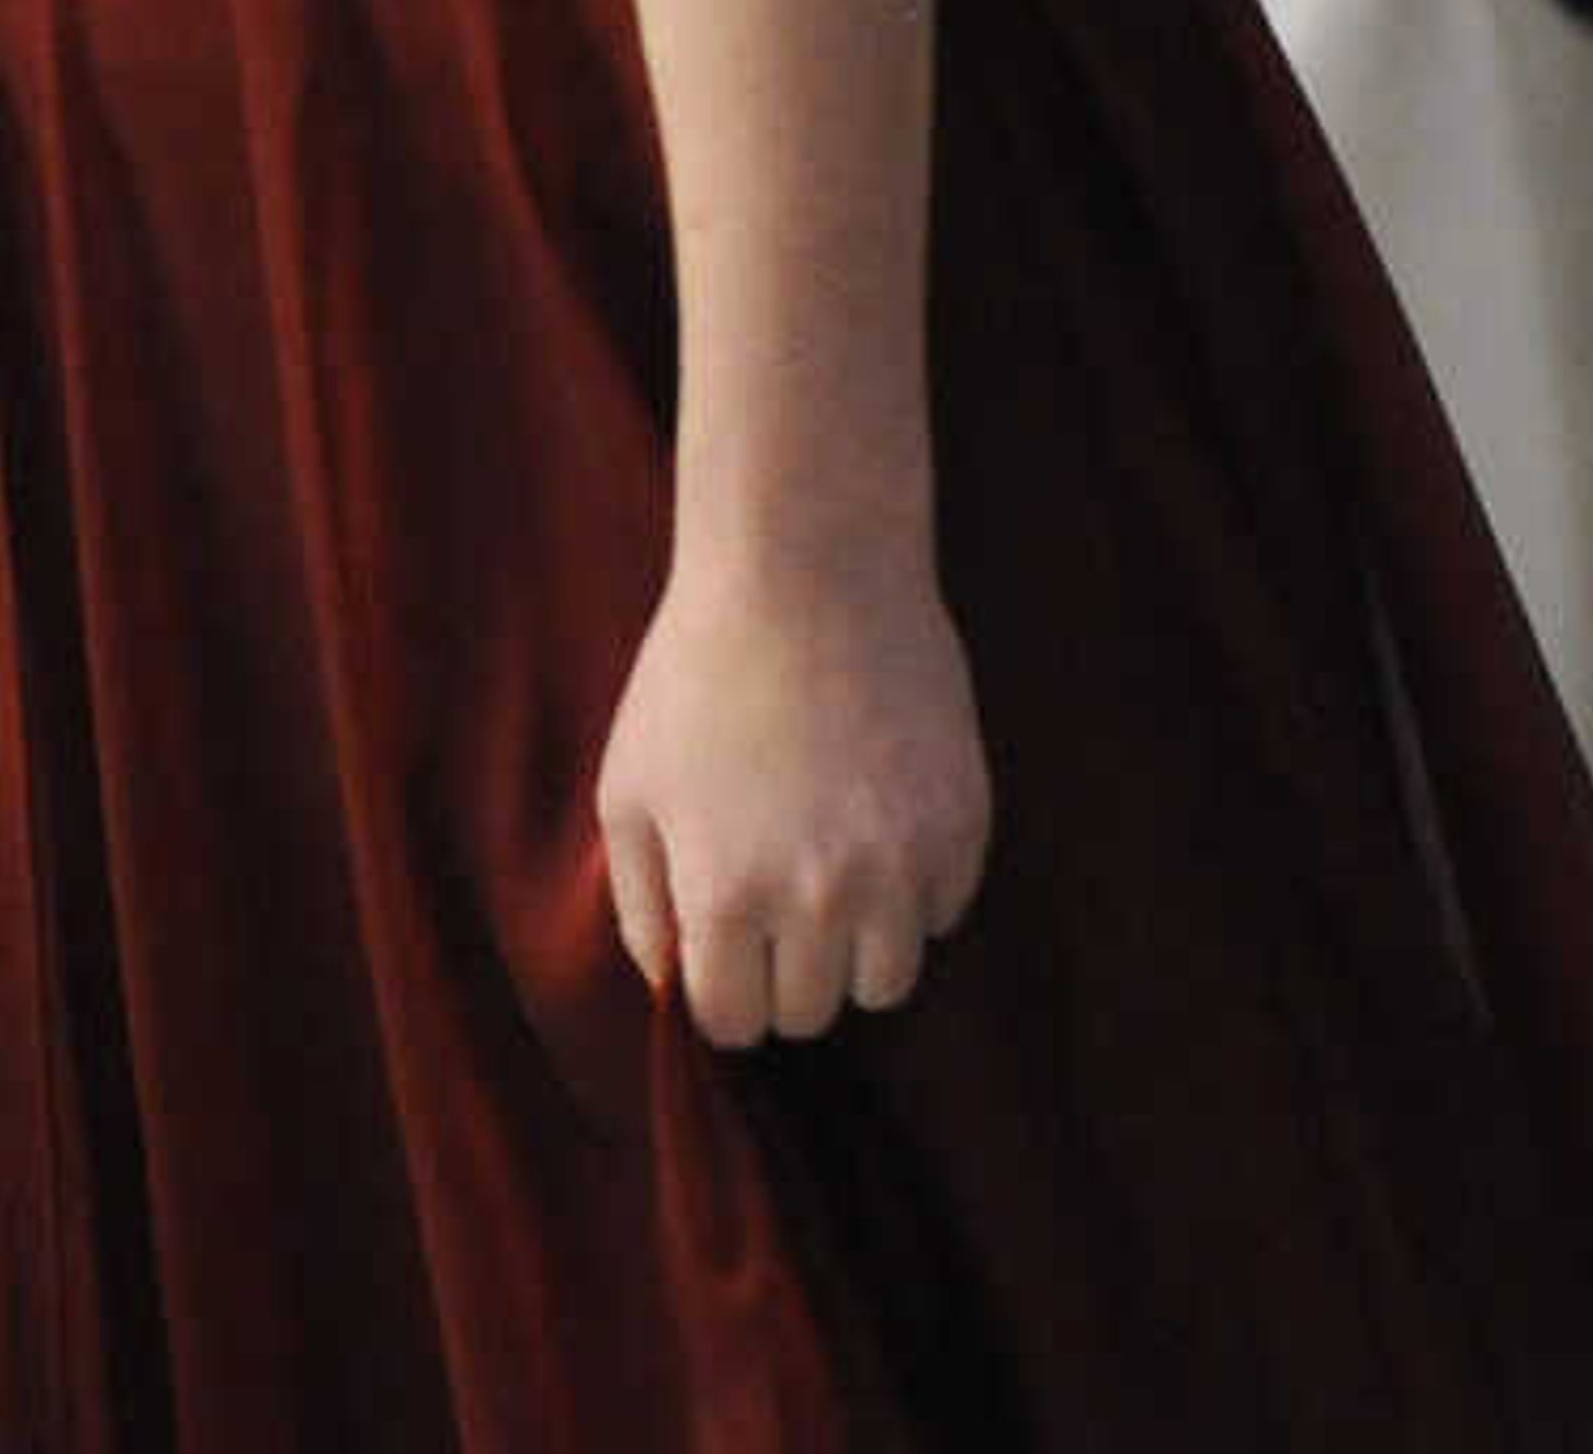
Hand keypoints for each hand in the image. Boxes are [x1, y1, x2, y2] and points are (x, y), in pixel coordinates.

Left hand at [594, 538, 990, 1047]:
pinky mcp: (962, 833)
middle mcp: (820, 900)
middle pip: (811, 1013)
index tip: (721, 942)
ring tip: (826, 858)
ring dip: (853, 943)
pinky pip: (940, 914)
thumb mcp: (630, 785)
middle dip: (783, 968)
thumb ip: (640, 904)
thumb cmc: (699, 672)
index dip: (721, 989)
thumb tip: (668, 985)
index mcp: (727, 895)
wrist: (807, 569)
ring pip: (885, 983)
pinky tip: (875, 809)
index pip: (733, 1024)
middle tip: (772, 889)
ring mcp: (900, 869)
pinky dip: (911, 886)